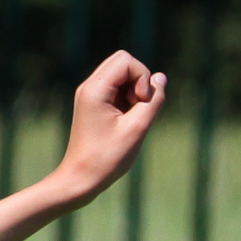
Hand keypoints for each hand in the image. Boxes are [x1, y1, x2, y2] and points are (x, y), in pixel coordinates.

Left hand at [48, 50, 167, 206]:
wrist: (80, 180)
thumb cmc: (106, 159)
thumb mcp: (137, 129)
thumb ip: (154, 100)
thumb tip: (160, 77)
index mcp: (94, 89)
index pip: (126, 60)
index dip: (142, 77)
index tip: (140, 103)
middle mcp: (89, 87)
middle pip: (123, 62)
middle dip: (139, 81)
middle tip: (136, 108)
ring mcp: (90, 95)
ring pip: (122, 75)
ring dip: (134, 92)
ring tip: (130, 118)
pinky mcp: (94, 104)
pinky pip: (117, 89)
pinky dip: (127, 100)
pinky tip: (125, 121)